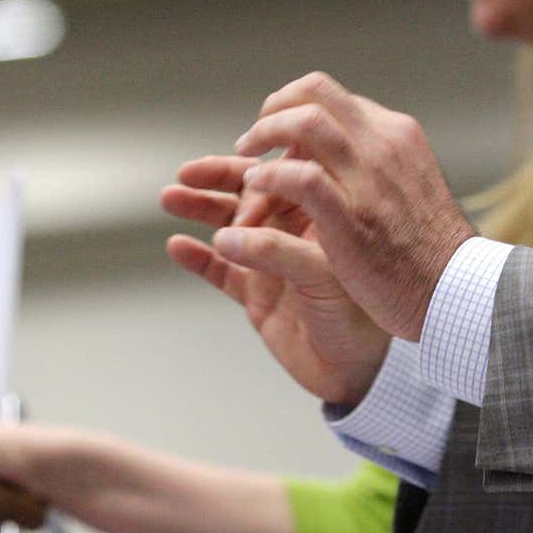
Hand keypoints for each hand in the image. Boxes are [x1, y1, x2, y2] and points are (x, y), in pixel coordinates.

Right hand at [162, 155, 389, 405]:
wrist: (356, 373)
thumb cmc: (361, 319)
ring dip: (200, 208)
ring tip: (171, 197)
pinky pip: (219, 269)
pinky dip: (197, 257)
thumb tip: (227, 236)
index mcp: (322, 215)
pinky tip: (177, 246)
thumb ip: (278, 251)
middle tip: (187, 173)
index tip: (238, 160)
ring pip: (228, 224)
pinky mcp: (254, 293)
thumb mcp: (324, 274)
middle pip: (250, 191)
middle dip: (217, 179)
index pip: (287, 175)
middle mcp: (295, 231)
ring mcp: (271, 261)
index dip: (261, 166)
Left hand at [232, 72, 477, 341]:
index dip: (293, 110)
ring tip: (245, 160)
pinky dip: (270, 177)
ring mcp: (368, 179)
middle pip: (314, 93)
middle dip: (272, 109)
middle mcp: (382, 145)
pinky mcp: (351, 218)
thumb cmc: (430, 251)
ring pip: (305, 122)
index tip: (275, 136)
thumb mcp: (410, 186)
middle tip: (251, 140)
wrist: (456, 291)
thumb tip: (342, 157)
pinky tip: (255, 188)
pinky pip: (301, 178)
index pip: (332, 98)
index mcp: (395, 135)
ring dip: (263, 133)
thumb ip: (376, 166)